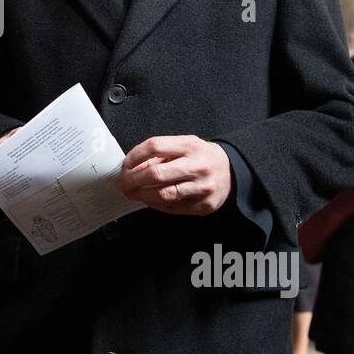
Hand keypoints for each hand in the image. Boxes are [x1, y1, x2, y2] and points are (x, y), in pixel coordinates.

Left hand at [116, 135, 232, 215]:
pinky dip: (156, 205)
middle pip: (156, 174)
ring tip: (132, 193)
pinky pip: (173, 208)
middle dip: (132, 180)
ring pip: (163, 194)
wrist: (232, 170)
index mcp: (190, 146)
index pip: (155, 146)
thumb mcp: (184, 145)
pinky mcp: (203, 205)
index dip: (134, 156)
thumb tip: (133, 168)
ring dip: (141, 195)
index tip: (124, 165)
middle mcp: (198, 166)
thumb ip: (161, 154)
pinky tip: (148, 200)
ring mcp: (202, 188)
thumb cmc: (201, 156)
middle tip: (122, 183)